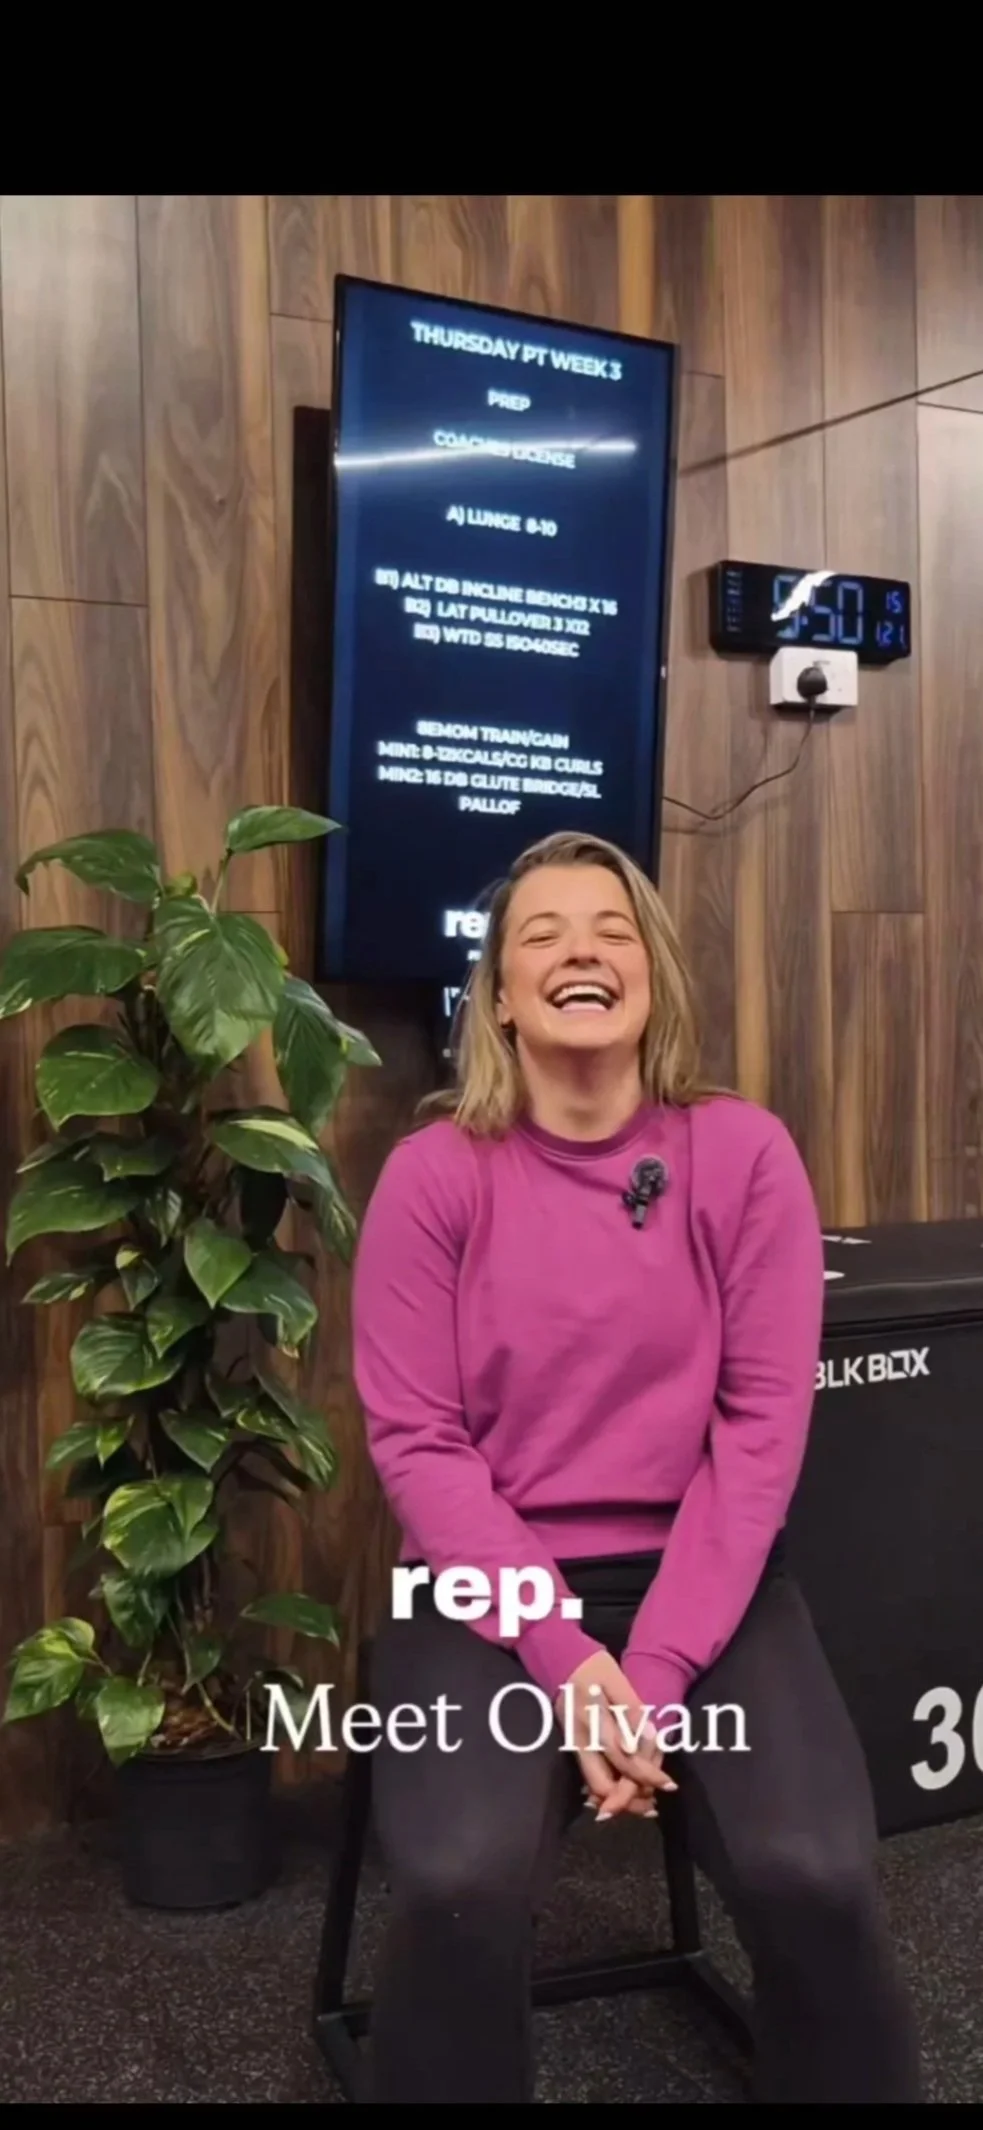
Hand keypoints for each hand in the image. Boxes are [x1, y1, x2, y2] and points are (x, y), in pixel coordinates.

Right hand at [557, 1651, 677, 1820]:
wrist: (561, 1659)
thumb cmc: (595, 1668)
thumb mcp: (617, 1681)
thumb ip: (631, 1712)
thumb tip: (647, 1739)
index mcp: (595, 1722)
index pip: (624, 1760)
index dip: (647, 1776)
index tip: (669, 1785)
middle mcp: (582, 1741)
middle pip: (603, 1785)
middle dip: (629, 1800)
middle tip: (653, 1805)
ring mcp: (574, 1746)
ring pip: (594, 1786)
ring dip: (619, 1798)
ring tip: (644, 1801)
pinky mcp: (572, 1746)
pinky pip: (589, 1776)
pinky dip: (608, 1787)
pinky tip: (625, 1787)